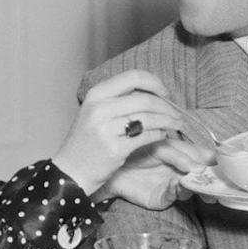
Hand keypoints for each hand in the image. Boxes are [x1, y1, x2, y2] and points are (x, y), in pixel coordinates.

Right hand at [53, 70, 183, 194]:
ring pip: (149, 118)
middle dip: (166, 106)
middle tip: (177, 114)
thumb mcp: (95, 112)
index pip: (133, 77)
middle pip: (145, 99)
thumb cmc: (87, 142)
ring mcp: (106, 129)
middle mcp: (100, 108)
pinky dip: (160, 135)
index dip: (154, 82)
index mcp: (96, 94)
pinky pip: (147, 137)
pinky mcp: (115, 149)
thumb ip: (118, 99)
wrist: (71, 171)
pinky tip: (162, 136)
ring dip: (168, 121)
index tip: (164, 93)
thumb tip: (153, 92)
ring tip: (176, 125)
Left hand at [96, 137, 214, 209]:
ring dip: (194, 185)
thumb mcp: (160, 146)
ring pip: (191, 188)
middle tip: (218, 181)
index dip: (215, 162)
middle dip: (211, 180)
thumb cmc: (136, 149)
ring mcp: (172, 186)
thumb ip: (179, 154)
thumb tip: (199, 167)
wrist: (112, 163)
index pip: (204, 158)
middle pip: (202, 178)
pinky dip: (177, 190)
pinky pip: (173, 195)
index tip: (225, 165)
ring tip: (192, 179)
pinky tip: (176, 184)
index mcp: (184, 155)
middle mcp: (181, 172)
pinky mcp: (161, 198)